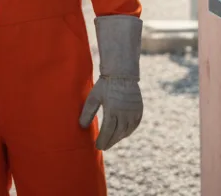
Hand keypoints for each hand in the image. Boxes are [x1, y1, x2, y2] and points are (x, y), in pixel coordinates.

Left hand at [78, 14, 143, 149]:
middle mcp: (125, 113)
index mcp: (112, 110)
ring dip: (119, 138)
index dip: (103, 140)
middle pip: (117, 134)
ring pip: (126, 131)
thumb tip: (81, 126)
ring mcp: (133, 112)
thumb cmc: (105, 85)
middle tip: (103, 147)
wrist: (122, 74)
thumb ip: (88, 112)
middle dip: (110, 142)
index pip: (107, 131)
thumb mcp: (93, 97)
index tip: (97, 146)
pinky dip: (128, 131)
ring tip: (111, 141)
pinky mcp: (139, 110)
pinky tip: (122, 134)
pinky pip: (134, 125)